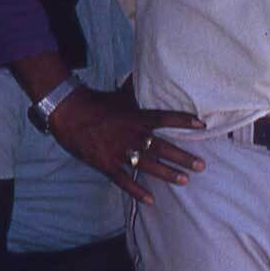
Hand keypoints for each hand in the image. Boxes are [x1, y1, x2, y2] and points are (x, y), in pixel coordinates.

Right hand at [50, 86, 205, 205]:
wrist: (68, 112)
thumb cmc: (96, 103)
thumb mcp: (120, 95)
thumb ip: (135, 88)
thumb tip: (145, 70)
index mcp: (136, 117)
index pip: (165, 118)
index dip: (183, 121)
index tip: (201, 125)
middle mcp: (131, 135)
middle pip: (162, 148)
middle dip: (183, 157)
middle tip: (201, 166)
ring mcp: (119, 151)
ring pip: (148, 165)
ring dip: (167, 174)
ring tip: (185, 180)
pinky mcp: (106, 164)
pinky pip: (124, 181)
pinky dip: (137, 192)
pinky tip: (151, 200)